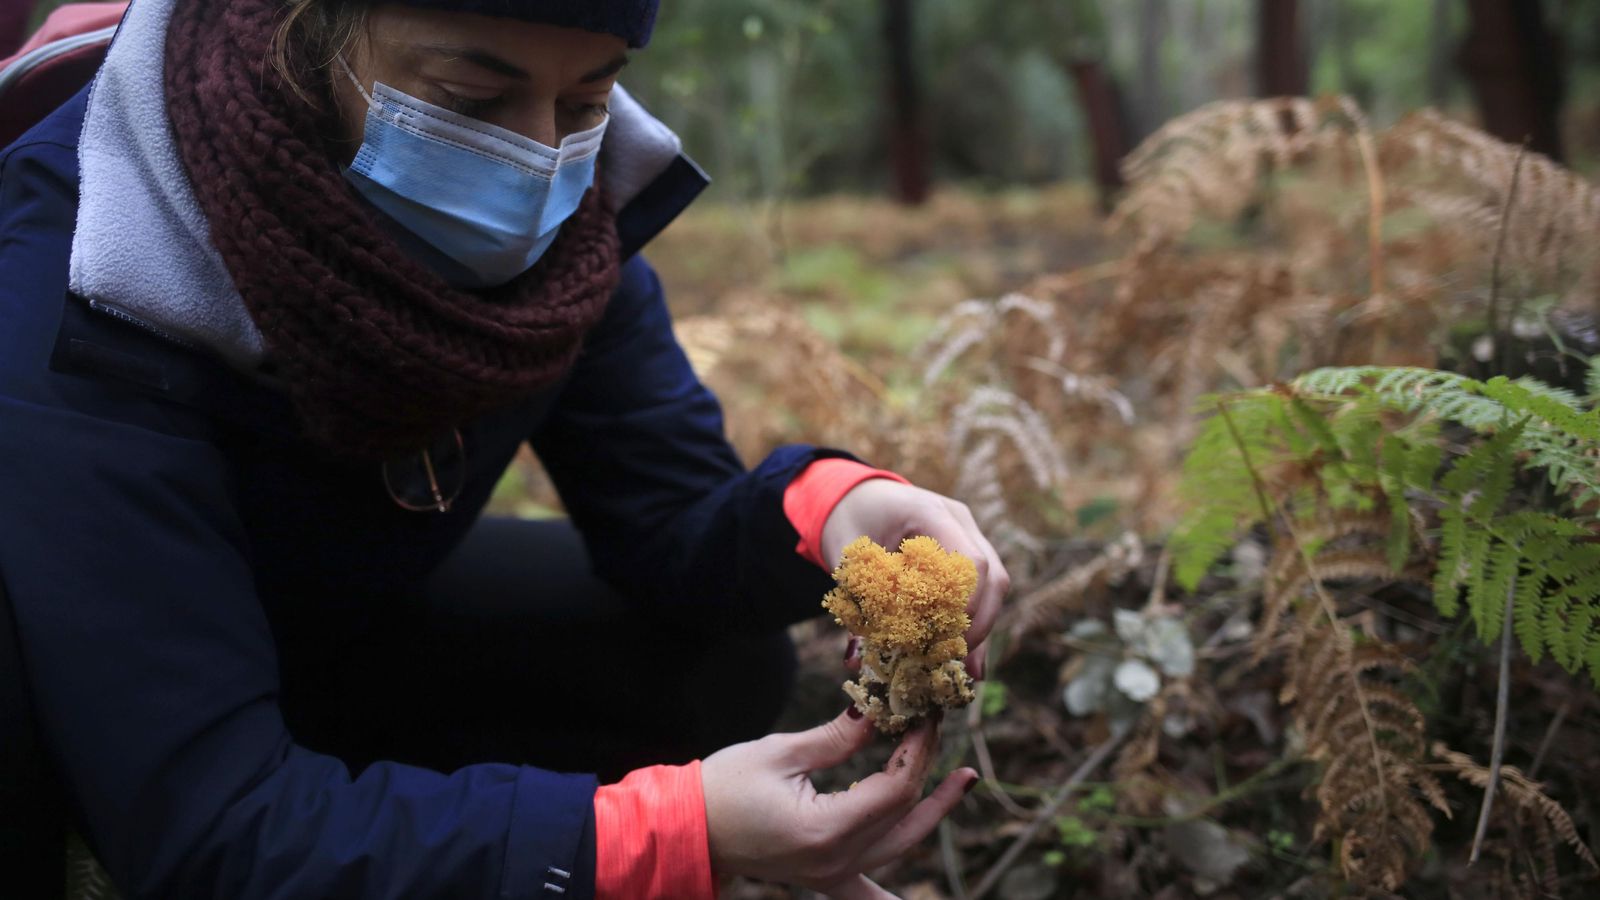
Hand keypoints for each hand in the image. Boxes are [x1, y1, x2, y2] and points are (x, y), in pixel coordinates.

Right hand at [701, 708, 977, 894]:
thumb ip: (839, 736)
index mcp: (826, 830)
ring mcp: (830, 875)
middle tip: (938, 728)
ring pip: (900, 845)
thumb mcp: (782, 752)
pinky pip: (867, 894)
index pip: (895, 790)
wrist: (686, 826)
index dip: (916, 749)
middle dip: (926, 766)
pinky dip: (891, 898)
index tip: (923, 713)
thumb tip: (881, 708)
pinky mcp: (822, 877)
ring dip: (933, 812)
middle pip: (903, 814)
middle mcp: (835, 861)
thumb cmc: (724, 787)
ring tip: (963, 780)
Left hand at [821, 479, 1009, 678]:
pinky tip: (969, 657)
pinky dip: (974, 620)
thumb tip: (858, 659)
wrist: (856, 494)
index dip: (967, 604)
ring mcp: (968, 533)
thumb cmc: (849, 519)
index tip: (947, 640)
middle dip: (979, 623)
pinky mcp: (967, 549)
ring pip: (995, 582)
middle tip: (960, 662)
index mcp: (930, 513)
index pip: (969, 560)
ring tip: (971, 670)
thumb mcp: (845, 556)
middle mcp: (958, 520)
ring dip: (982, 626)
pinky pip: (982, 587)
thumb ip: (856, 600)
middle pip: (992, 574)